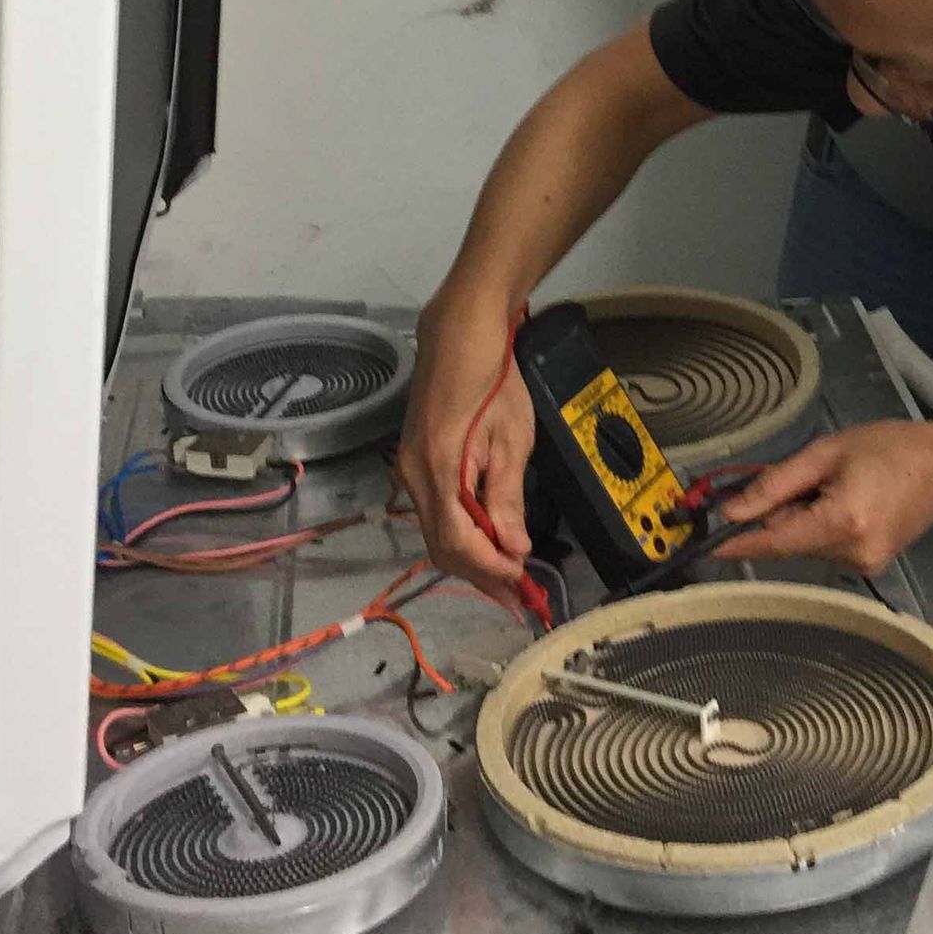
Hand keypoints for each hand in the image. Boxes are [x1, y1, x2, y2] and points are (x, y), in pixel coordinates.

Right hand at [396, 296, 536, 607]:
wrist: (459, 333)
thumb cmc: (493, 379)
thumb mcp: (512, 438)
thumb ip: (507, 497)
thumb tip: (512, 548)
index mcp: (438, 471)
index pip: (459, 542)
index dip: (491, 569)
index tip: (523, 584)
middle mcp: (413, 476)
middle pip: (442, 546)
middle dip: (481, 577)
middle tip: (518, 600)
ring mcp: (409, 469)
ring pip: (437, 533)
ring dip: (472, 561)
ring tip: (507, 582)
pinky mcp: (415, 462)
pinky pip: (435, 513)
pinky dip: (462, 536)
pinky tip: (486, 544)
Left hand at [716, 421, 932, 578]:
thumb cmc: (887, 448)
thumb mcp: (826, 453)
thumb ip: (775, 484)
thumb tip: (732, 511)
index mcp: (840, 522)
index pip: (776, 542)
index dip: (740, 543)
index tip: (707, 547)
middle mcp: (850, 554)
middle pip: (789, 542)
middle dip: (780, 516)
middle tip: (803, 480)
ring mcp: (862, 566)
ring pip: (805, 546)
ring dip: (802, 522)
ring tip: (834, 488)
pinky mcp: (869, 568)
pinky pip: (825, 550)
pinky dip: (820, 529)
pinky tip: (844, 504)